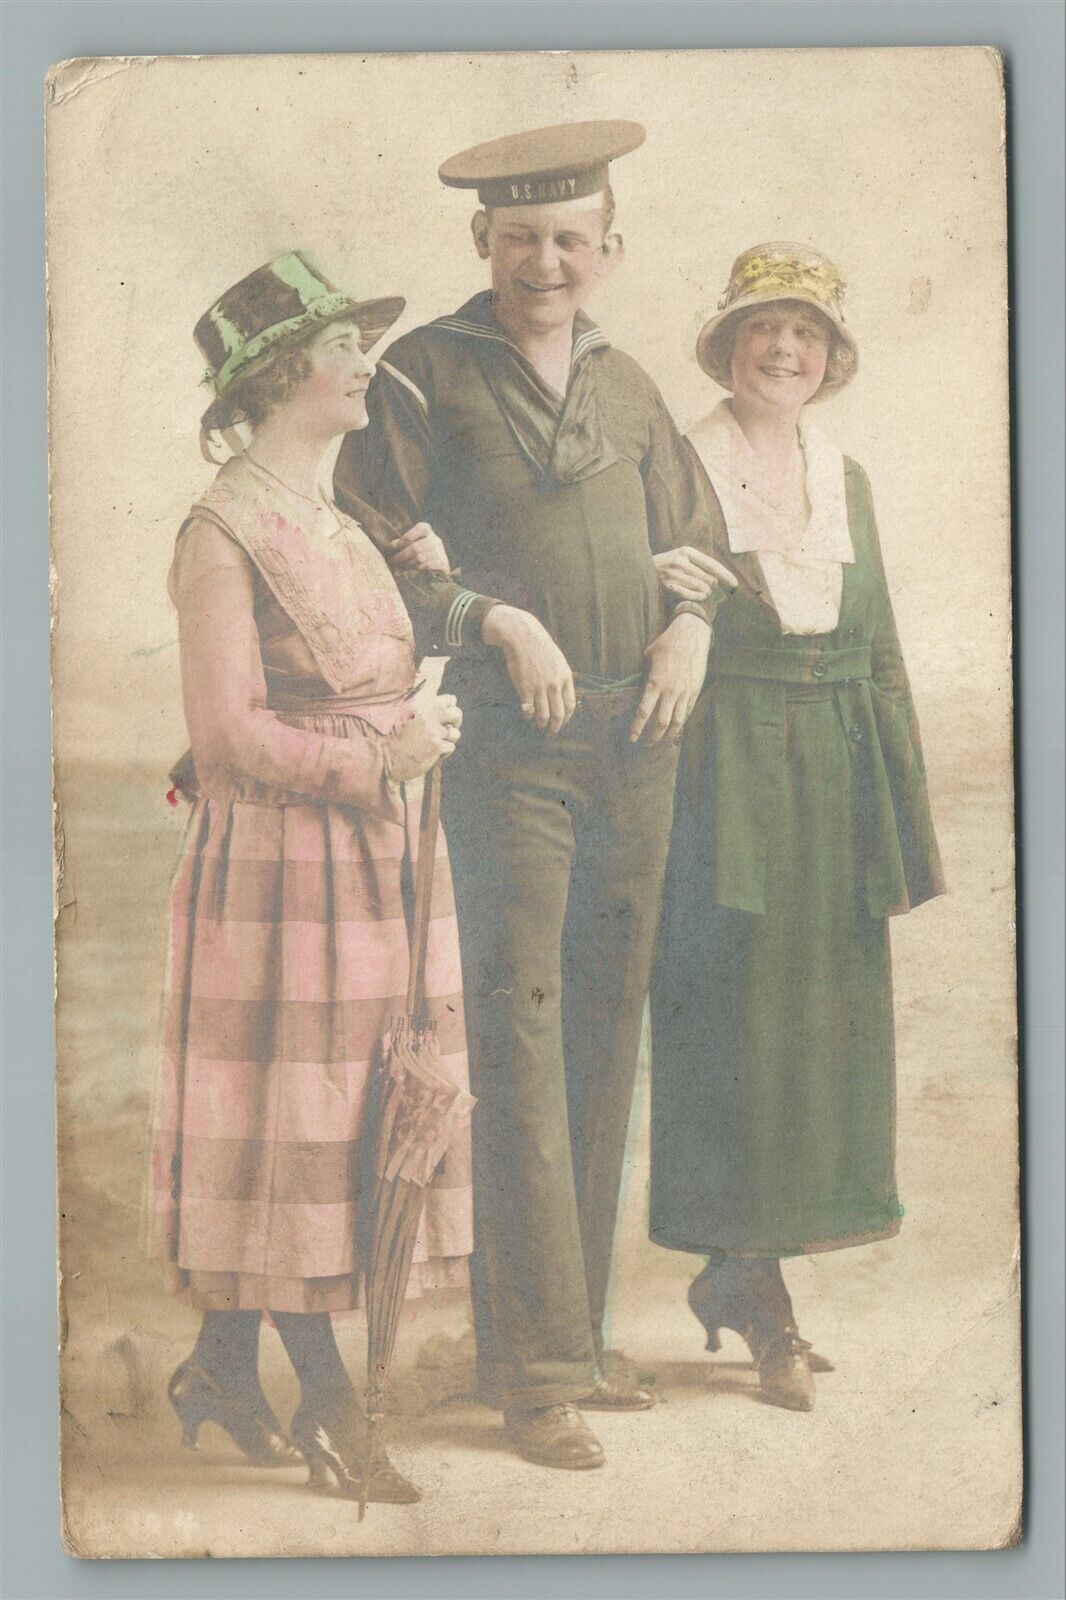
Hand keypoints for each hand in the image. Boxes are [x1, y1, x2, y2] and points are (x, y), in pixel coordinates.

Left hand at [387, 521, 451, 574]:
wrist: (438, 564)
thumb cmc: (419, 551)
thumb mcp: (410, 543)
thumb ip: (402, 543)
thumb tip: (392, 546)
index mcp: (427, 530)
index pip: (419, 529)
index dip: (405, 538)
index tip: (394, 546)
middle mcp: (435, 539)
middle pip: (416, 547)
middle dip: (402, 555)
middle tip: (393, 561)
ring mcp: (440, 551)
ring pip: (420, 558)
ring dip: (407, 564)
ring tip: (399, 567)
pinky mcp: (443, 563)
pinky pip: (426, 566)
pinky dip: (416, 569)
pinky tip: (409, 572)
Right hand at [387, 691, 461, 781]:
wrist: (393, 759)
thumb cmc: (404, 740)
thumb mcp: (413, 718)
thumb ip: (430, 710)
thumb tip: (453, 701)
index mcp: (423, 707)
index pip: (451, 699)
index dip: (451, 709)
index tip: (445, 718)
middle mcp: (429, 717)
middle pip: (457, 713)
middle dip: (456, 722)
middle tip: (448, 730)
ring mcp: (433, 732)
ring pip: (455, 733)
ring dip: (448, 741)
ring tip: (436, 744)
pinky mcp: (437, 746)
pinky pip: (451, 747)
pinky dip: (445, 753)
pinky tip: (434, 754)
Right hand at [482, 604, 576, 734]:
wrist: (523, 637)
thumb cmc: (539, 647)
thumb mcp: (558, 660)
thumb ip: (561, 677)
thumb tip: (563, 693)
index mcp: (566, 677)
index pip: (570, 705)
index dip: (567, 718)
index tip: (562, 723)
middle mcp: (555, 685)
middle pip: (559, 714)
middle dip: (555, 727)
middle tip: (551, 732)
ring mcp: (540, 687)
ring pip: (543, 715)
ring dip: (541, 723)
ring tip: (538, 725)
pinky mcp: (525, 689)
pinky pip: (529, 710)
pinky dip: (528, 715)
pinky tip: (527, 714)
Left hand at [629, 613, 711, 743]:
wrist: (692, 636)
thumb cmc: (668, 643)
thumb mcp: (650, 656)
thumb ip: (645, 673)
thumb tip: (639, 683)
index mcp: (655, 683)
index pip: (643, 712)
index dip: (636, 728)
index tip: (631, 738)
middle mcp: (670, 691)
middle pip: (661, 723)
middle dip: (652, 738)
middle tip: (645, 744)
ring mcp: (684, 693)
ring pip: (677, 723)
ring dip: (668, 736)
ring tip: (661, 743)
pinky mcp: (695, 692)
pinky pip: (687, 713)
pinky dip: (681, 724)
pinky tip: (675, 730)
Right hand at [653, 546, 738, 601]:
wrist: (642, 569)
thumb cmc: (668, 565)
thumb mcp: (682, 557)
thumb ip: (700, 565)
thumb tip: (720, 580)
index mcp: (686, 551)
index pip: (712, 564)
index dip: (726, 575)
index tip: (735, 584)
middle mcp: (680, 561)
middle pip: (709, 579)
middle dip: (714, 587)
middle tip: (713, 590)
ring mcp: (673, 574)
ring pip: (702, 588)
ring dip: (706, 593)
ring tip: (705, 593)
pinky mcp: (668, 586)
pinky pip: (691, 595)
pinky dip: (698, 598)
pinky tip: (700, 597)